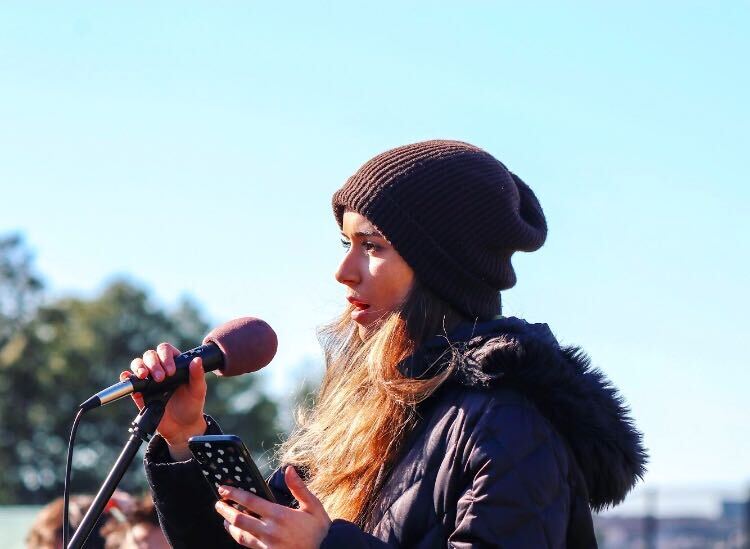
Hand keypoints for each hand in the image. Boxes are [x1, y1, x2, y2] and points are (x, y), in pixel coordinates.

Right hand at [124, 342, 206, 459]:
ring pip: (138, 364)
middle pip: (150, 355)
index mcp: (175, 364)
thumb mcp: (198, 390)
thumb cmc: (192, 405)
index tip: (171, 371)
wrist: (182, 427)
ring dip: (139, 367)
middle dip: (153, 363)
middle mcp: (160, 369)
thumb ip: (197, 375)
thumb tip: (197, 360)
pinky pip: (130, 382)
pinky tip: (128, 377)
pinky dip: (126, 377)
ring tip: (144, 375)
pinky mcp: (139, 393)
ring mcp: (148, 380)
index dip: (166, 357)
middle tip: (161, 378)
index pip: (166, 351)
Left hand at [215, 466, 330, 548]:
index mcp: (280, 515)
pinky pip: (249, 546)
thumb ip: (299, 487)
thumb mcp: (313, 505)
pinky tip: (239, 533)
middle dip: (225, 510)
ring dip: (230, 526)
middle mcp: (270, 531)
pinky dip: (240, 537)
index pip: (250, 502)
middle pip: (239, 519)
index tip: (224, 488)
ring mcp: (268, 545)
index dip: (234, 494)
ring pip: (240, 535)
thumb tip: (289, 469)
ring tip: (225, 519)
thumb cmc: (320, 530)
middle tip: (218, 503)